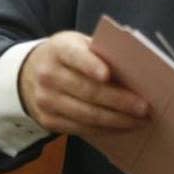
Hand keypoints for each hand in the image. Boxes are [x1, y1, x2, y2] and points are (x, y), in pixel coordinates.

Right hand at [19, 31, 149, 137]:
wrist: (29, 74)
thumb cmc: (68, 57)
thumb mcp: (78, 44)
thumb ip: (100, 52)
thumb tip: (136, 69)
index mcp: (59, 49)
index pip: (75, 56)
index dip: (90, 65)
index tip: (108, 75)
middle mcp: (48, 75)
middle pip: (87, 91)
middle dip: (119, 101)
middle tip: (144, 107)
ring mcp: (46, 101)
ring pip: (86, 115)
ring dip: (117, 120)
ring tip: (140, 121)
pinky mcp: (48, 121)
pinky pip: (81, 129)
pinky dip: (106, 129)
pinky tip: (123, 127)